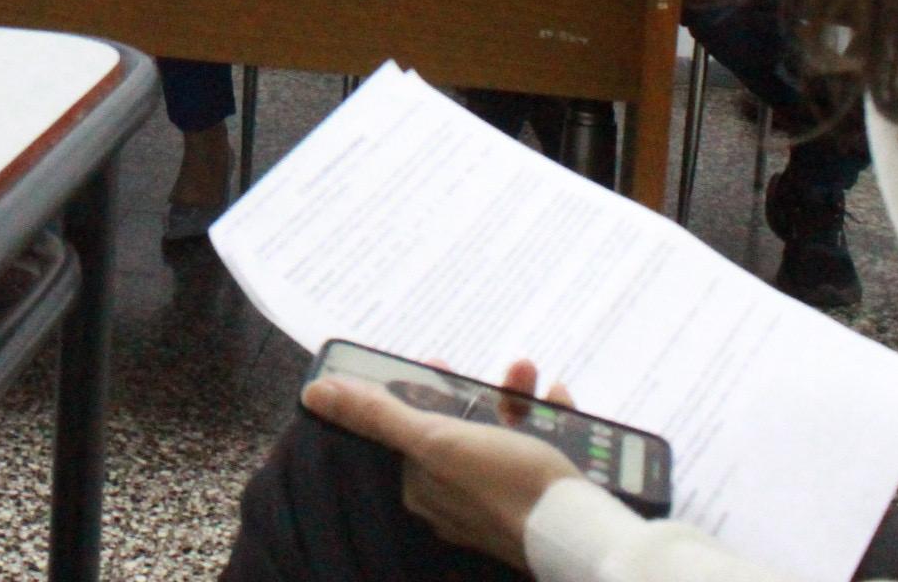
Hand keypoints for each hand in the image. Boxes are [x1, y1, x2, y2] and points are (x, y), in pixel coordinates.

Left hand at [301, 359, 576, 571]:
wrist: (581, 530)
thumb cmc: (505, 484)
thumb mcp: (436, 439)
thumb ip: (378, 415)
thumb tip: (315, 393)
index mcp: (423, 485)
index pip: (408, 430)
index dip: (420, 393)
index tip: (437, 365)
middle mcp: (454, 496)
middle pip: (457, 430)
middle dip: (476, 392)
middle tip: (489, 368)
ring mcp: (497, 499)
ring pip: (499, 435)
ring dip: (514, 399)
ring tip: (528, 376)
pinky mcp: (535, 499)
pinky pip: (535, 450)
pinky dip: (546, 421)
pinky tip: (559, 400)